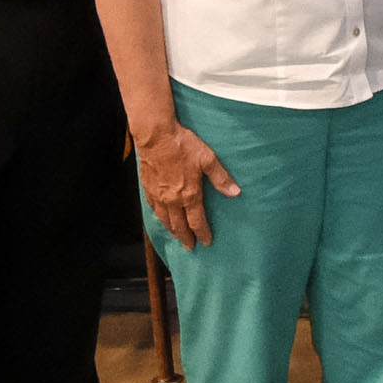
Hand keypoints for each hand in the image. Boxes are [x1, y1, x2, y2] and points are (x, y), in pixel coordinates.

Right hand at [136, 119, 241, 250]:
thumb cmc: (182, 145)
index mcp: (189, 194)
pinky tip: (161, 219)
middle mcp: (172, 200)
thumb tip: (235, 193)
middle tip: (190, 247)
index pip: (197, 222)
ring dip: (172, 231)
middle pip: (179, 225)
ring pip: (165, 220)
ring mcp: (158, 195)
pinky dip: (159, 218)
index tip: (206, 242)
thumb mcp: (207, 159)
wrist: (156, 135)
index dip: (202, 233)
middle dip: (186, 238)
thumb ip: (221, 178)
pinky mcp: (148, 188)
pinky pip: (153, 209)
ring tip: (177, 237)